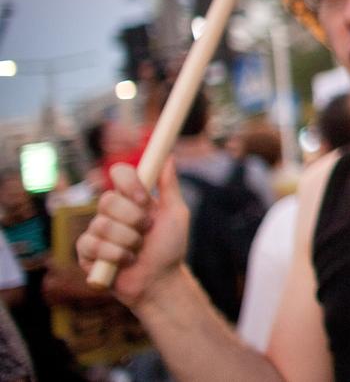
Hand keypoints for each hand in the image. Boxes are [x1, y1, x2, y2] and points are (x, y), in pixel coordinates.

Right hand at [75, 160, 189, 307]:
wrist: (160, 281)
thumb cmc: (170, 248)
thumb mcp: (175, 214)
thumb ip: (169, 186)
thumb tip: (168, 157)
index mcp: (132, 198)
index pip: (120, 173)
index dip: (128, 183)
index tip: (143, 198)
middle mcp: (112, 211)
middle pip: (107, 199)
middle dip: (132, 219)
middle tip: (146, 232)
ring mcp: (97, 231)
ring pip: (102, 225)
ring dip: (128, 241)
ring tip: (138, 251)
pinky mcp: (86, 252)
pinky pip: (91, 245)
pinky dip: (115, 255)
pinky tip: (125, 262)